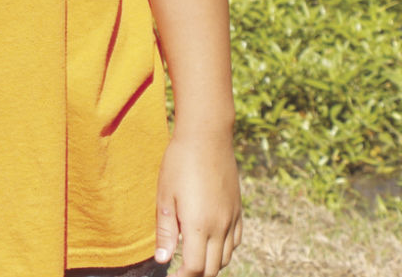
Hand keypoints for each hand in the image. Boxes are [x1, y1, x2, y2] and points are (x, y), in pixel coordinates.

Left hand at [154, 128, 241, 275]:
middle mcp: (220, 227)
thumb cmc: (179, 164)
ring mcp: (232, 219)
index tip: (170, 276)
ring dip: (210, 264)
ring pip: (225, 257)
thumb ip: (166, 231)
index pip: (194, 268)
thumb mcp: (165, 197)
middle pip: (212, 268)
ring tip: (192, 259)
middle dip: (195, 275)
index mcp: (199, 225)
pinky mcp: (238, 210)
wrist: (208, 138)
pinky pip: (235, 241)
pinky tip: (210, 244)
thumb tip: (163, 260)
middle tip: (179, 271)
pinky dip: (223, 250)